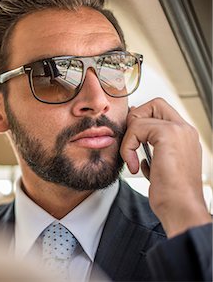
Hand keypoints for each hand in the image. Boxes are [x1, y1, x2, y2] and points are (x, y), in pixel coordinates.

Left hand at [120, 98, 210, 237]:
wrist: (180, 208)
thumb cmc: (170, 194)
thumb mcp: (158, 166)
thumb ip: (150, 149)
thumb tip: (135, 136)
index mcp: (184, 136)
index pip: (160, 111)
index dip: (141, 120)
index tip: (133, 141)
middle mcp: (185, 130)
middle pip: (153, 104)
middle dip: (134, 120)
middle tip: (131, 145)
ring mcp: (179, 130)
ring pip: (140, 115)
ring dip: (128, 139)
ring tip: (132, 160)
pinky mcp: (168, 135)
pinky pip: (136, 128)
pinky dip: (128, 147)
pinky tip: (135, 167)